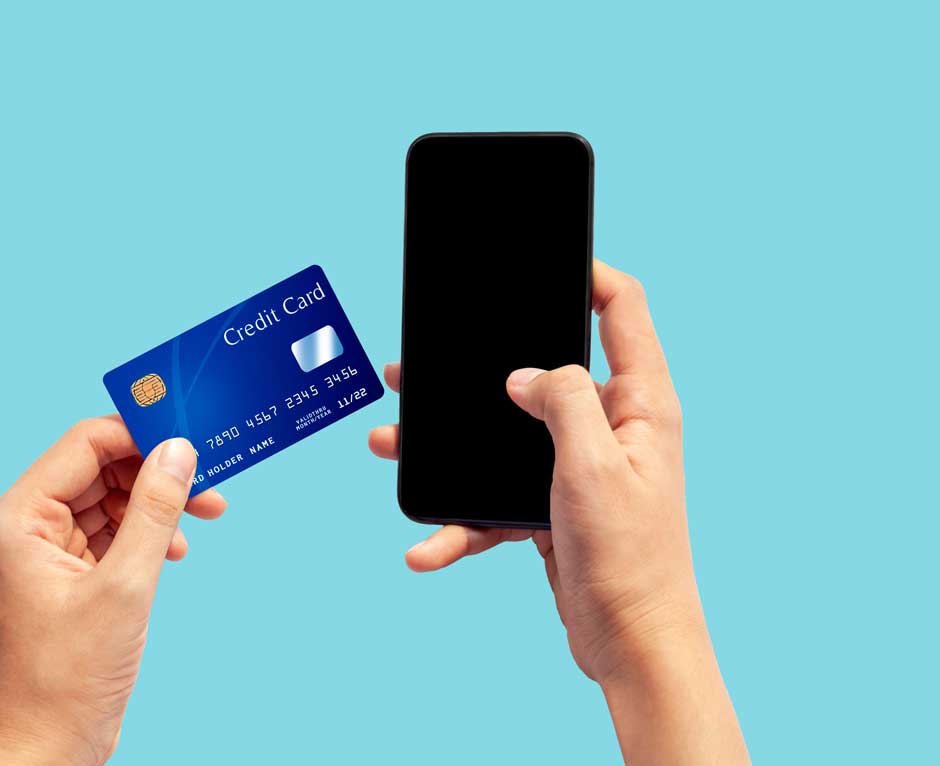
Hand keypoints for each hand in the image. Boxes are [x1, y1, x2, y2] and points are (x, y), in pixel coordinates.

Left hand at [0, 417, 226, 765]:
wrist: (47, 747)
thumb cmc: (69, 676)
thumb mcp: (125, 585)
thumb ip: (156, 510)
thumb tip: (180, 450)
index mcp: (17, 518)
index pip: (85, 445)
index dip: (140, 433)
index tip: (192, 433)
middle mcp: (22, 527)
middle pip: (99, 469)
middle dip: (156, 473)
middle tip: (210, 483)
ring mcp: (40, 552)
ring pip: (108, 500)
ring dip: (156, 506)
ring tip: (204, 516)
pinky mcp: (61, 576)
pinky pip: (107, 533)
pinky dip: (144, 535)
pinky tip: (175, 551)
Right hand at [369, 261, 747, 764]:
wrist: (632, 644)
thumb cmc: (631, 556)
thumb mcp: (594, 463)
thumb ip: (562, 400)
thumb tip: (523, 374)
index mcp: (639, 401)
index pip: (621, 309)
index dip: (588, 272)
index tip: (545, 256)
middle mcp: (610, 426)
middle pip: (540, 371)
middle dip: (479, 369)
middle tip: (422, 363)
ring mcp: (578, 467)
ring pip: (503, 437)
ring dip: (449, 447)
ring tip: (388, 443)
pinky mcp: (551, 507)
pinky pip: (495, 500)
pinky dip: (460, 522)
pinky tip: (425, 547)